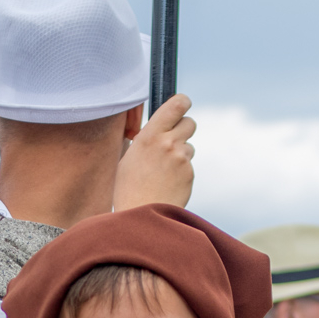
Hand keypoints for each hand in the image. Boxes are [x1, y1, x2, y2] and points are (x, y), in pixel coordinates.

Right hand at [113, 94, 194, 210]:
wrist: (140, 215)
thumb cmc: (128, 187)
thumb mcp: (129, 156)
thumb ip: (145, 139)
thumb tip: (157, 128)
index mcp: (149, 135)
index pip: (176, 104)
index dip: (182, 102)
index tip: (182, 105)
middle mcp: (168, 143)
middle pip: (190, 122)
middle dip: (184, 129)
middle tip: (173, 140)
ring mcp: (181, 159)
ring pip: (189, 147)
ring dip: (180, 155)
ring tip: (163, 171)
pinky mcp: (189, 173)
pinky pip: (189, 166)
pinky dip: (181, 172)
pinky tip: (167, 184)